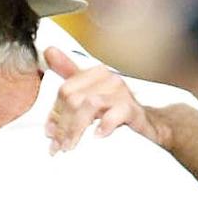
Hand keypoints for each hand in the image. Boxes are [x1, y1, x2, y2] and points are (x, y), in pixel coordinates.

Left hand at [44, 46, 161, 153]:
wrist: (148, 126)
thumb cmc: (115, 110)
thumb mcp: (89, 91)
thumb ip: (68, 73)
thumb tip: (49, 51)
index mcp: (95, 74)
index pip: (65, 91)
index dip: (54, 114)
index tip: (49, 133)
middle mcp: (108, 79)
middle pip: (74, 99)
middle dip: (63, 125)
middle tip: (58, 146)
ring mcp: (122, 93)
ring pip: (90, 105)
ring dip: (77, 129)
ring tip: (71, 146)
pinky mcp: (133, 110)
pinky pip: (116, 113)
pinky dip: (105, 125)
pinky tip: (98, 136)